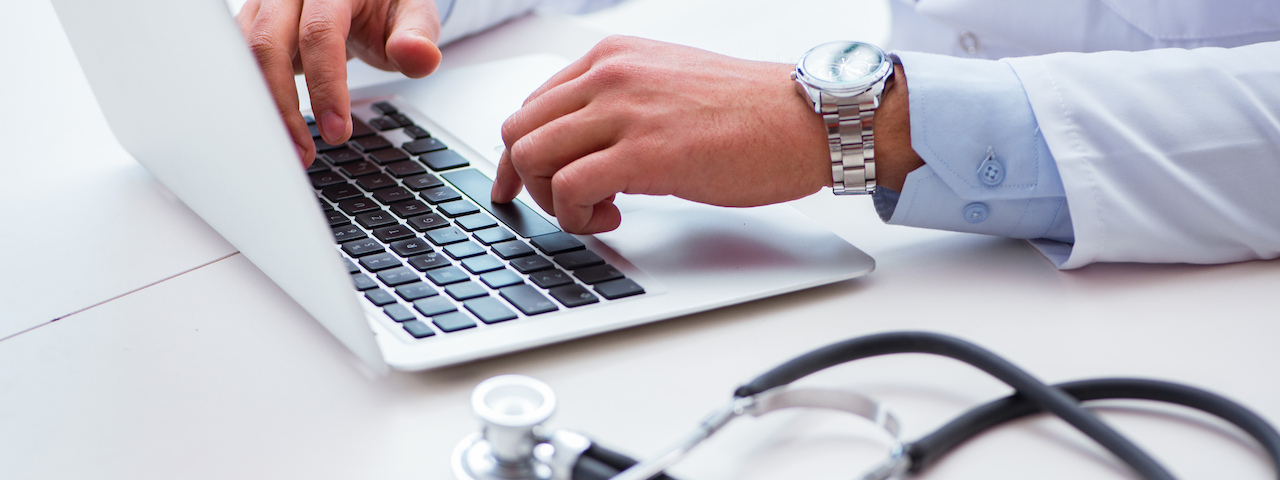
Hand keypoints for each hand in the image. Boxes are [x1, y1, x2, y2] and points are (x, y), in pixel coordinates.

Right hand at [235, 0, 443, 164]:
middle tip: (303, 152)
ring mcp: (265, 7)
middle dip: (283, 105)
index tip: (337, 131)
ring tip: (287, 148)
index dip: (326, 84)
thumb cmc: (385, 6)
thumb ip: (417, 36)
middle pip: (268, 43)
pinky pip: (240, 63)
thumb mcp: (412, 15)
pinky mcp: (253, 26)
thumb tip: (420, 56)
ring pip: (245, 55)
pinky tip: (271, 130)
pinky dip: (254, 99)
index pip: (320, 32)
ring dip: (263, 107)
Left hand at [492, 36, 920, 233]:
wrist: (807, 118)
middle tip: (560, 207)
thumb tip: (581, 144)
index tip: (521, 185)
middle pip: (519, 131)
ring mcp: (624, 111)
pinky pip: (568, 189)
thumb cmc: (751, 110)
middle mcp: (609, 75)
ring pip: (531, 158)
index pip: (532, 105)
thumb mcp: (668, 85)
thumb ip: (619, 103)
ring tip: (595, 212)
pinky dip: (577, 216)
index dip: (519, 154)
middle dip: (526, 180)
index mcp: (612, 57)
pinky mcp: (643, 153)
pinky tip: (612, 218)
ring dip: (550, 201)